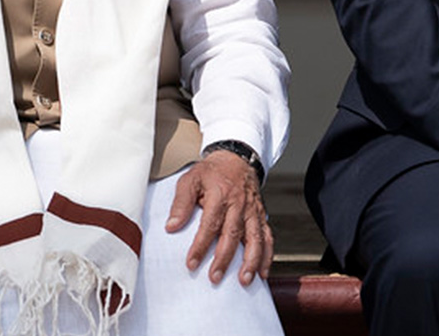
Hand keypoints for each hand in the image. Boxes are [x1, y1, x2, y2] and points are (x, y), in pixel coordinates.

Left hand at [165, 150, 272, 285]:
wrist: (236, 158)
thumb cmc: (211, 172)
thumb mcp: (190, 179)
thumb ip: (181, 203)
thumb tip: (171, 226)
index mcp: (220, 194)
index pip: (210, 224)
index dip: (201, 245)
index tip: (192, 263)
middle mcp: (239, 204)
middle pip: (232, 234)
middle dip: (224, 259)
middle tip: (215, 277)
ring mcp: (252, 211)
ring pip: (255, 238)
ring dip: (251, 261)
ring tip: (244, 281)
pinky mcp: (261, 216)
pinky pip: (267, 237)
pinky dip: (267, 255)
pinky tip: (262, 272)